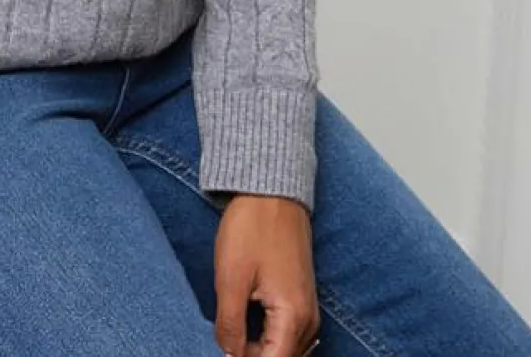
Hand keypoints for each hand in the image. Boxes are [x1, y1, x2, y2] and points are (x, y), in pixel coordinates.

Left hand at [213, 193, 320, 356]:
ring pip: (282, 350)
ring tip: (231, 332)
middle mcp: (308, 320)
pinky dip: (265, 338)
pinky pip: (285, 335)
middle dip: (249, 356)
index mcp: (293, 317)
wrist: (272, 191)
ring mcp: (307, 310)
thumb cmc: (251, 228)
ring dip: (257, 350)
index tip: (222, 352)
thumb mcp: (231, 279)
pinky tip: (243, 325)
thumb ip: (230, 327)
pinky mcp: (300, 300)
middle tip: (225, 338)